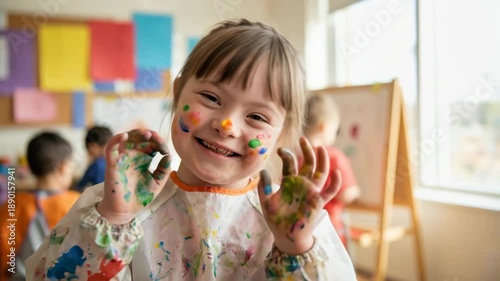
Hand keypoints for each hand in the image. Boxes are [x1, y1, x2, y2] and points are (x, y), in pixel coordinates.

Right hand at [97, 129, 170, 224]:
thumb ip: (163, 169)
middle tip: (155, 136)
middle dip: (148, 134)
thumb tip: (168, 155)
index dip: (159, 143)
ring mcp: (122, 159)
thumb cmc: (140, 196)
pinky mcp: (112, 164)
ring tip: (147, 134)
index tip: (165, 149)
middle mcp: (133, 156)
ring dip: (136, 133)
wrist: (125, 211)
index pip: (151, 144)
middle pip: (139, 138)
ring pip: (126, 138)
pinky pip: (111, 148)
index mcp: (144, 159)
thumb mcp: (157, 182)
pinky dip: (116, 139)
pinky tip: (124, 136)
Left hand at [257, 137, 340, 254]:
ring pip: (321, 172)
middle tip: (303, 138)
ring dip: (322, 160)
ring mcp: (311, 191)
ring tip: (321, 147)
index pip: (290, 162)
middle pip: (308, 162)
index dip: (286, 154)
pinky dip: (335, 183)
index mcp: (289, 181)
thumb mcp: (266, 202)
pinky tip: (336, 173)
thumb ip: (264, 188)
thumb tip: (262, 171)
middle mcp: (302, 183)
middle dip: (307, 150)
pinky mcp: (318, 201)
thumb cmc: (276, 218)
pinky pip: (330, 191)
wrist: (285, 236)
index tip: (279, 151)